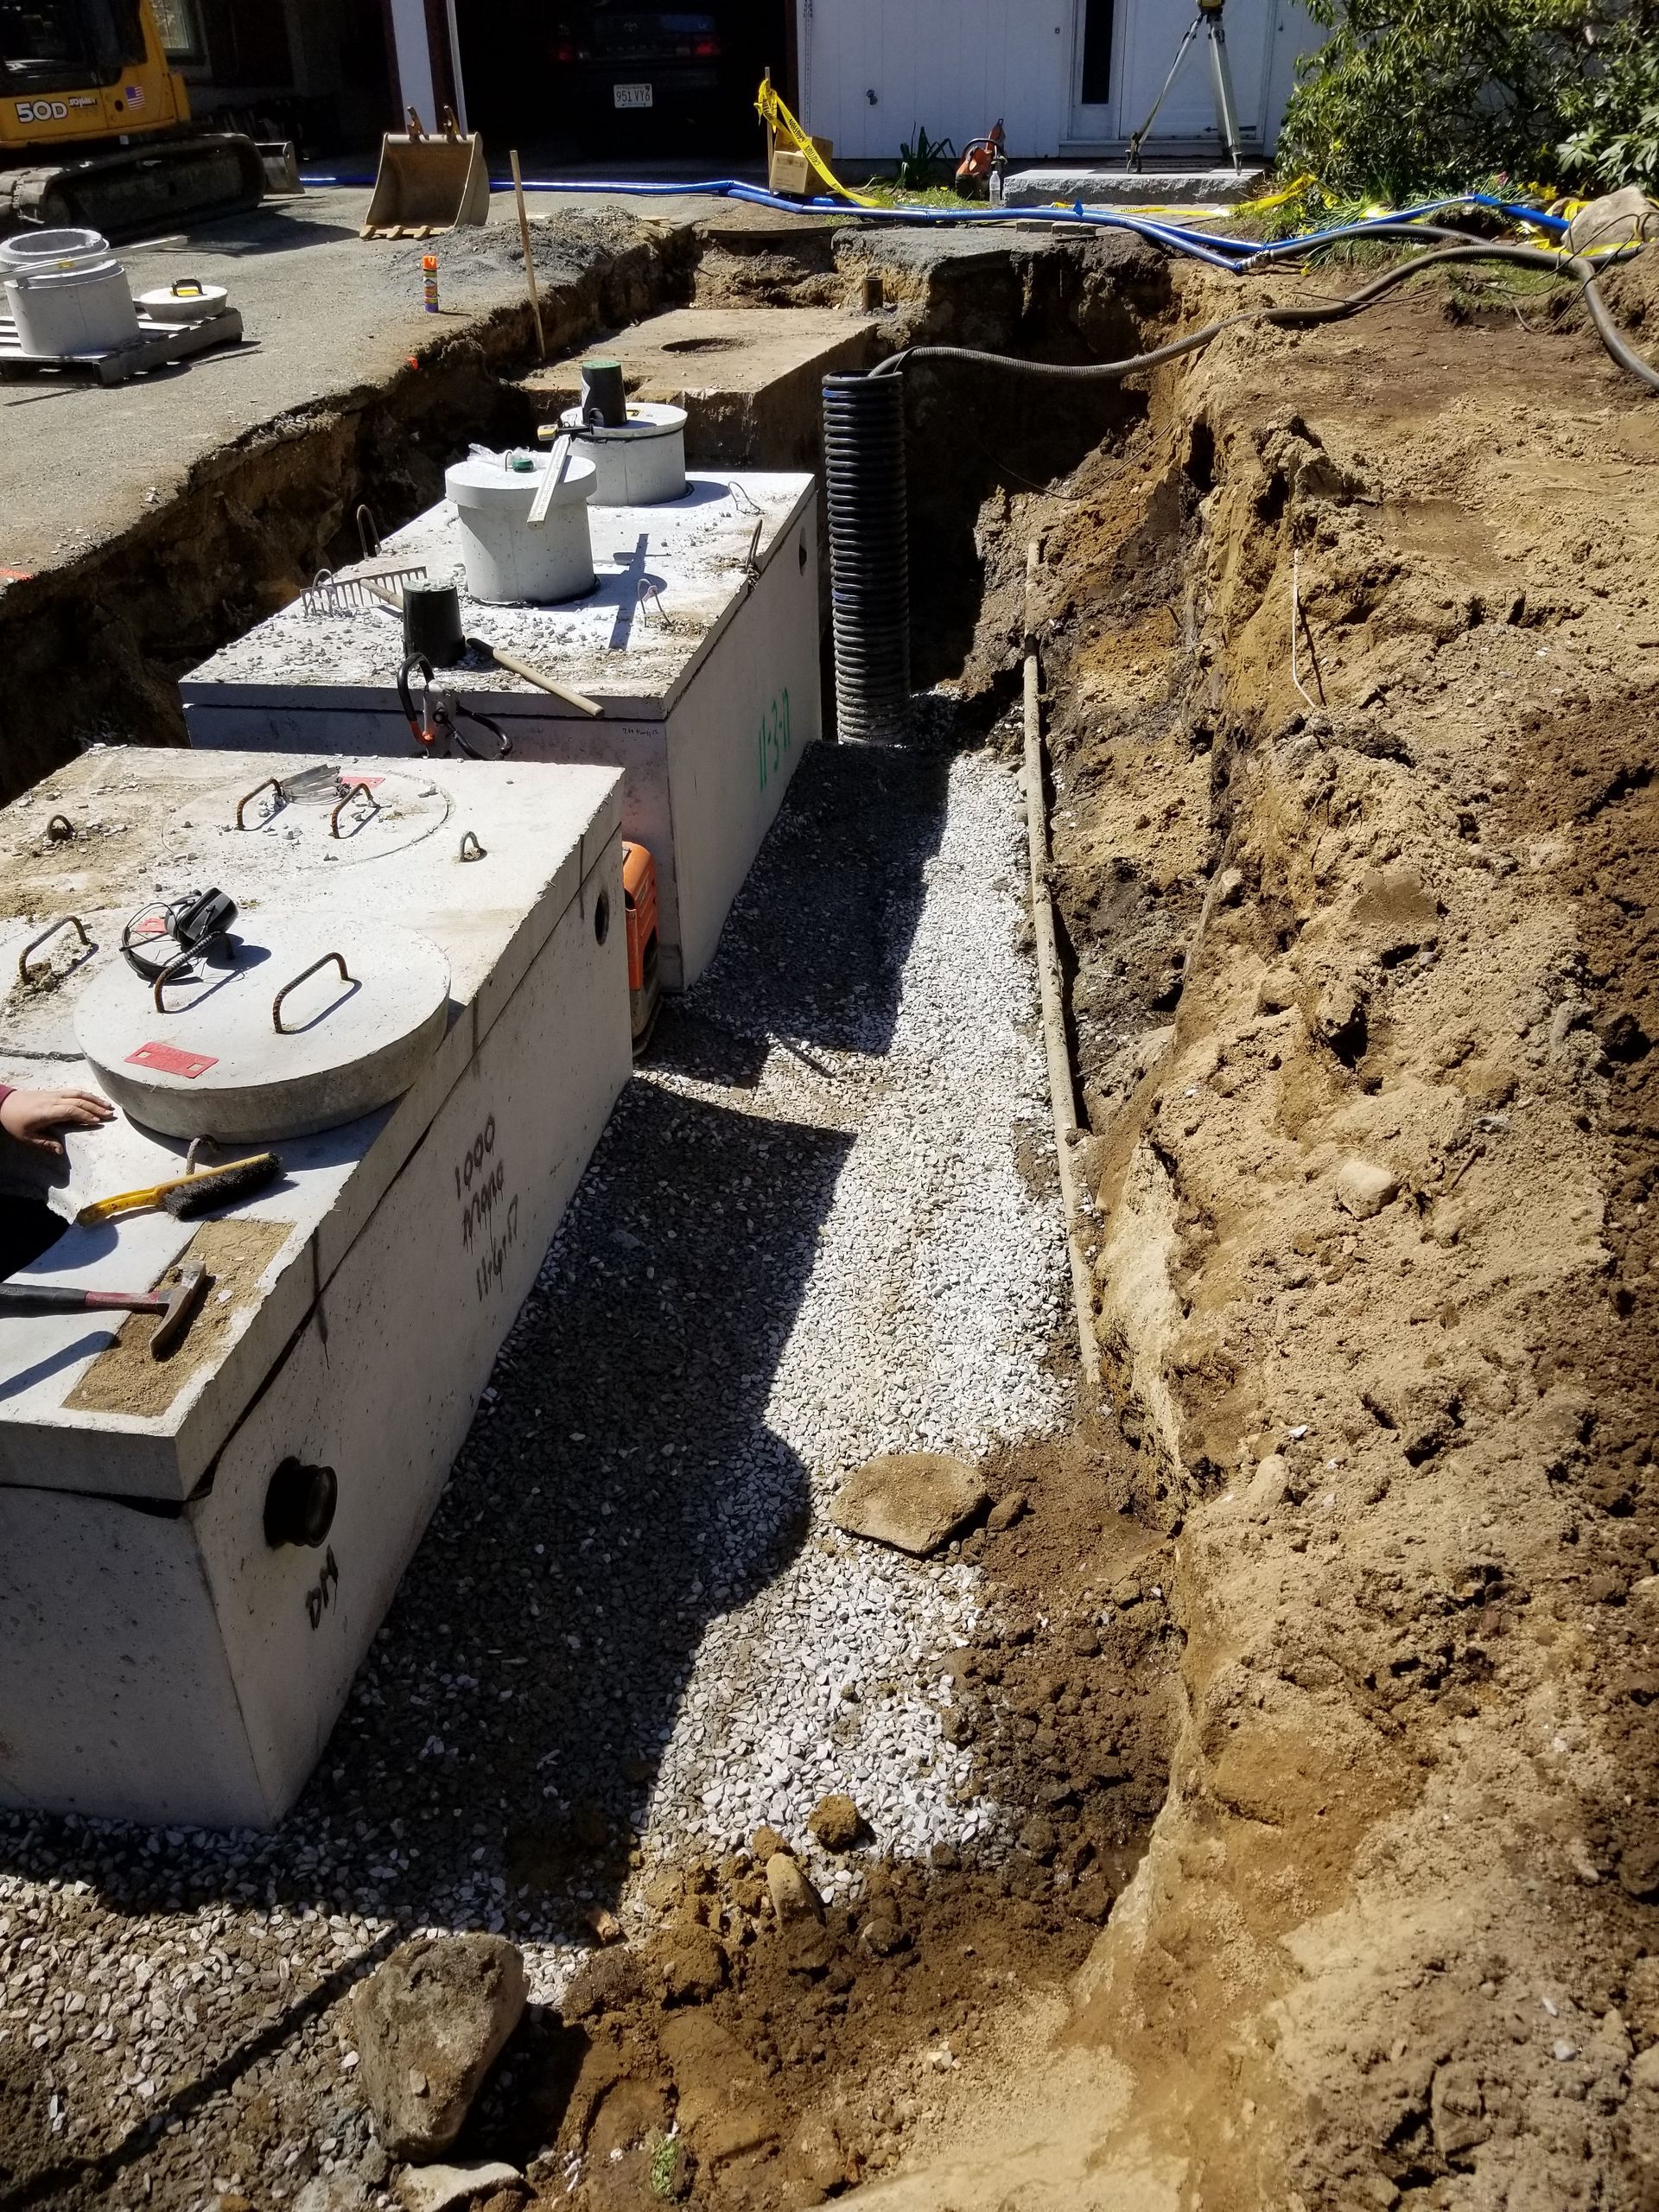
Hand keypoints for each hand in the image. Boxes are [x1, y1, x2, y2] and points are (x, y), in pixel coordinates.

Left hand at [0, 1087, 114, 1155]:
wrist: (3, 1102)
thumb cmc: (14, 1121)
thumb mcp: (26, 1137)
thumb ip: (45, 1143)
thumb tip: (60, 1151)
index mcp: (47, 1111)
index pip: (71, 1111)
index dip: (85, 1115)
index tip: (98, 1121)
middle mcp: (52, 1100)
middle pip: (78, 1101)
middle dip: (96, 1108)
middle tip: (110, 1114)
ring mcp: (53, 1094)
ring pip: (77, 1094)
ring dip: (94, 1099)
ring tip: (108, 1105)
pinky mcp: (53, 1092)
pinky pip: (73, 1092)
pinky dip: (86, 1095)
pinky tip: (94, 1099)